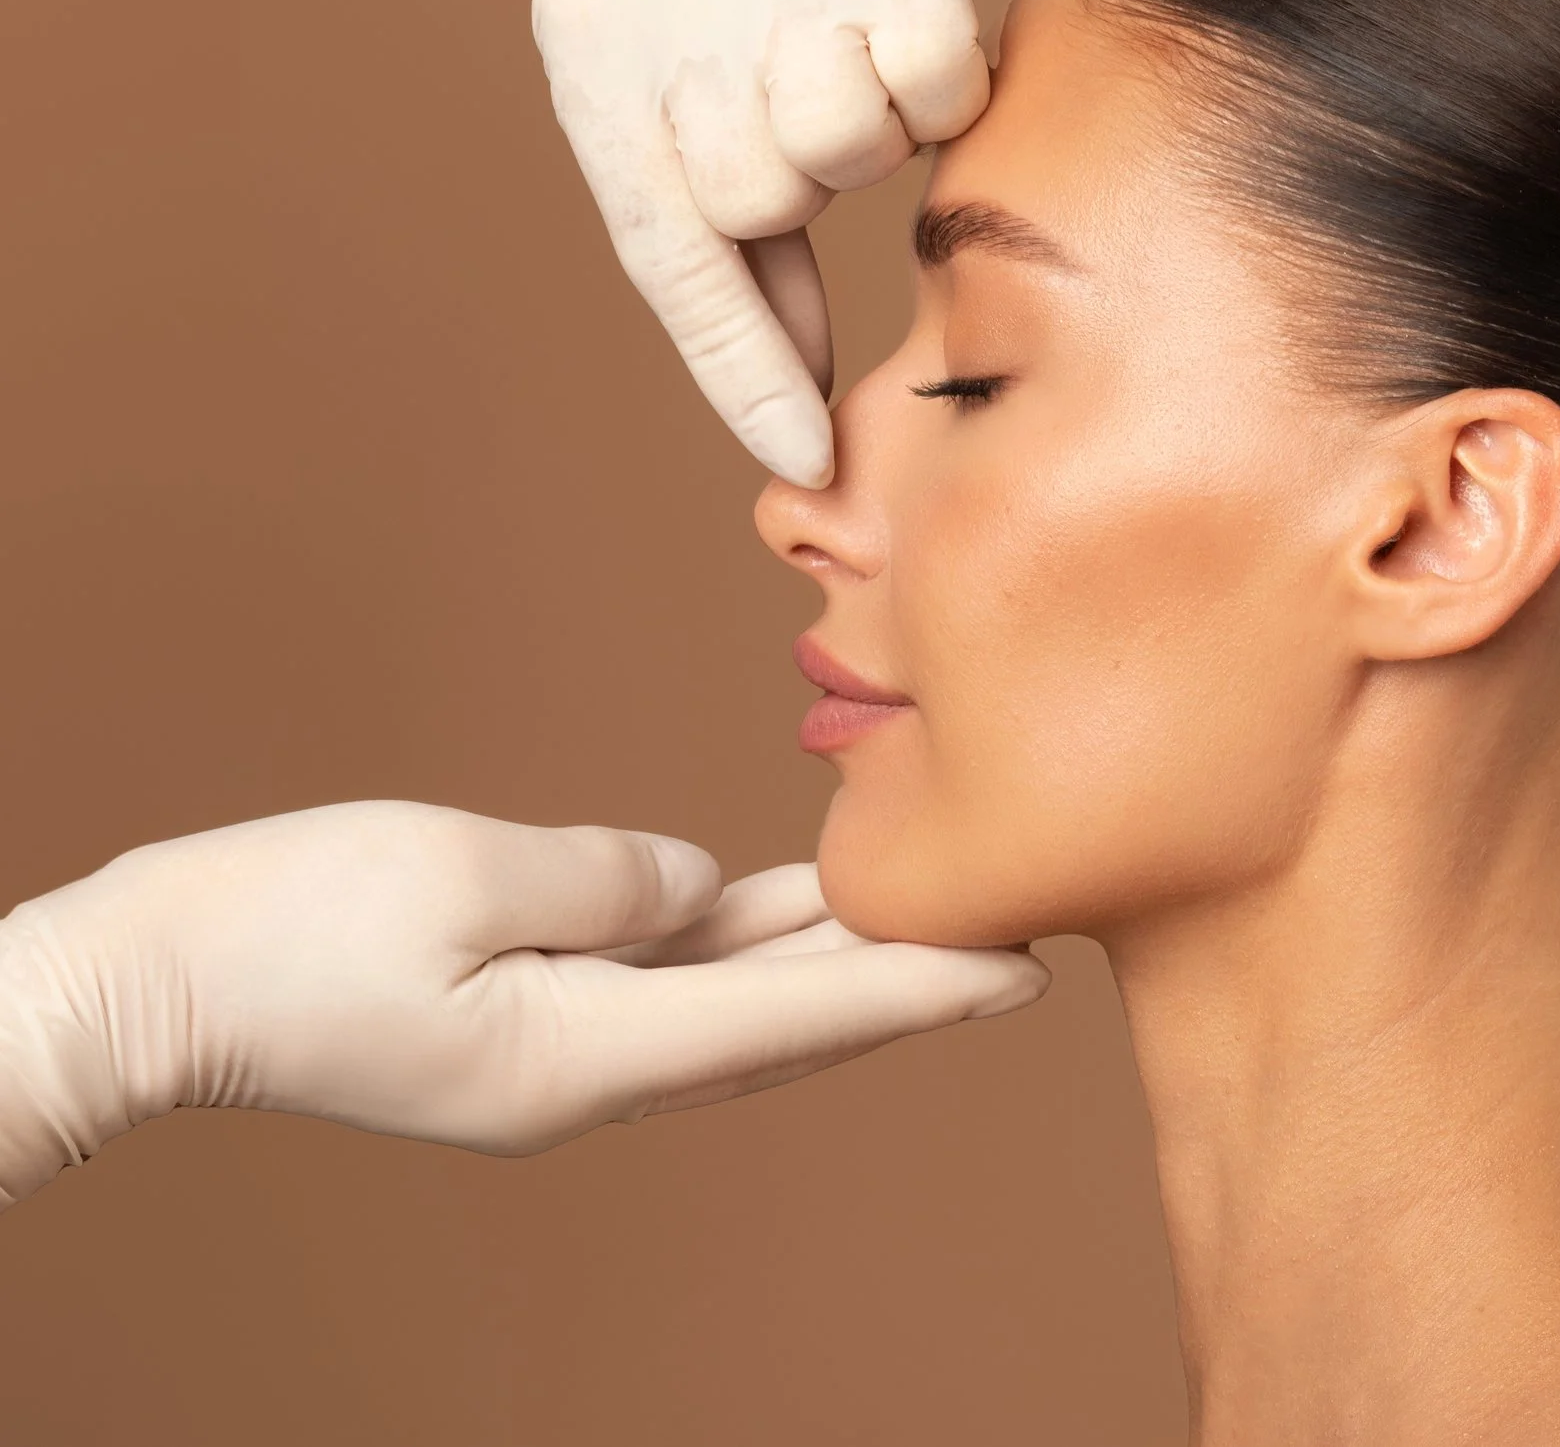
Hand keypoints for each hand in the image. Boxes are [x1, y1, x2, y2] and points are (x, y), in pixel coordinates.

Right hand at [0, 802, 1045, 1205]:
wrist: (149, 983)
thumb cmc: (277, 926)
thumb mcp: (454, 874)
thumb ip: (604, 881)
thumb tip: (691, 888)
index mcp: (583, 1052)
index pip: (796, 1015)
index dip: (917, 990)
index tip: (1024, 972)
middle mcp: (590, 1069)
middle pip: (786, 1020)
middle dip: (905, 980)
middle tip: (1019, 937)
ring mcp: (555, 1049)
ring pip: (734, 997)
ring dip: (832, 955)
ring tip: (932, 906)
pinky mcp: (523, 1014)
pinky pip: (665, 976)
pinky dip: (744, 940)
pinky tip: (798, 900)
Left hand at [534, 0, 988, 485]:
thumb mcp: (667, 103)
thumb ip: (727, 252)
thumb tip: (789, 407)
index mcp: (596, 73)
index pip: (669, 256)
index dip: (741, 368)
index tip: (805, 454)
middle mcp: (673, 24)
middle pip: (761, 199)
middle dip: (797, 187)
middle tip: (809, 123)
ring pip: (845, 144)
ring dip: (867, 133)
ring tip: (849, 65)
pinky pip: (932, 82)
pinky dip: (938, 85)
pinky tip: (906, 36)